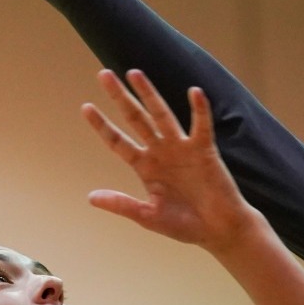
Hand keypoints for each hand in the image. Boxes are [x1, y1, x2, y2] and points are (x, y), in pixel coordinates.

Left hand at [81, 70, 262, 255]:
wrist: (218, 231)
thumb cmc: (185, 225)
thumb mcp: (148, 216)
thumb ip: (122, 204)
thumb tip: (91, 197)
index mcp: (145, 167)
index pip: (118, 142)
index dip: (102, 126)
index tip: (86, 107)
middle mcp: (160, 152)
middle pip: (136, 119)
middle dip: (120, 98)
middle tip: (103, 74)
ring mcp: (182, 149)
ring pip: (162, 115)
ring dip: (149, 94)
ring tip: (134, 73)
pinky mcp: (204, 151)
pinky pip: (201, 126)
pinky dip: (199, 110)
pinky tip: (194, 92)